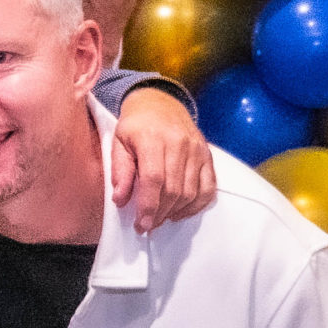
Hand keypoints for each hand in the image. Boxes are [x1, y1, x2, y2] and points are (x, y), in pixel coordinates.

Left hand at [110, 86, 216, 232]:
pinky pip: (209, 187)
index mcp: (152, 138)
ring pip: (191, 191)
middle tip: (147, 224)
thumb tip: (120, 199)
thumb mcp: (118, 142)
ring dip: (175, 211)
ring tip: (160, 217)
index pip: (154, 179)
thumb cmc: (136, 125)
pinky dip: (197, 205)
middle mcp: (178, 143)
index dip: (148, 206)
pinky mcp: (207, 155)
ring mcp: (196, 149)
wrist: (160, 103)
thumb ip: (120, 170)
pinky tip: (180, 211)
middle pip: (173, 189)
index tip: (141, 224)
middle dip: (160, 213)